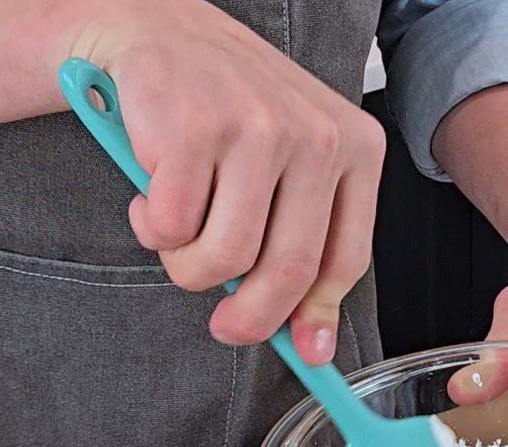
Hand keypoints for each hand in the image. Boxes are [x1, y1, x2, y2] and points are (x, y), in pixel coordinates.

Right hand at [75, 0, 385, 362]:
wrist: (157, 31)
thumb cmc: (229, 112)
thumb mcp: (292, 166)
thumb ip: (308, 244)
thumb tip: (314, 345)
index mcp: (356, 147)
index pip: (346, 259)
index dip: (317, 315)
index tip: (305, 353)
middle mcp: (317, 135)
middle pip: (288, 270)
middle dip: (251, 318)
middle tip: (225, 328)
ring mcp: (258, 129)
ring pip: (225, 258)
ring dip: (188, 266)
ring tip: (178, 230)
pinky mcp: (195, 128)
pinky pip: (172, 228)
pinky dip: (152, 227)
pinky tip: (151, 194)